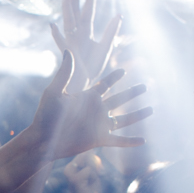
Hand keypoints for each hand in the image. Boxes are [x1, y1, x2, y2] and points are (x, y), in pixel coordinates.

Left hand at [31, 52, 150, 158]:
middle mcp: (96, 110)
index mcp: (87, 97)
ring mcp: (99, 125)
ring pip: (124, 119)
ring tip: (151, 109)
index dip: (115, 77)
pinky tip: (143, 141)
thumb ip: (64, 73)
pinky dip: (131, 141)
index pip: (105, 84)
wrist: (42, 140)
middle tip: (146, 86)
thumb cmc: (45, 116)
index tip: (124, 70)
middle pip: (120, 99)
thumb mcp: (54, 92)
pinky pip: (119, 141)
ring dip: (138, 114)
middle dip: (132, 93)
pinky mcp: (99, 140)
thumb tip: (69, 51)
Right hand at [50, 0, 119, 86]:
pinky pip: (60, 42)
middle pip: (75, 9)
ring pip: (67, 18)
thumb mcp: (106, 48)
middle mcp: (76, 33)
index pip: (88, 9)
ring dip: (66, 4)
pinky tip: (52, 25)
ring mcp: (70, 40)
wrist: (85, 84)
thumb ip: (111, 32)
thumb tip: (118, 15)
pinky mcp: (67, 52)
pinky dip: (56, 34)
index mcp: (85, 31)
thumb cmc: (92, 67)